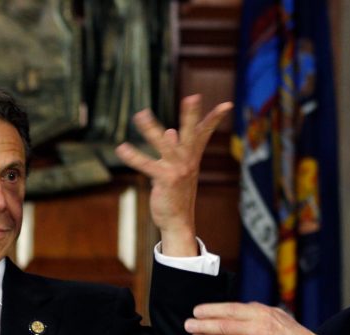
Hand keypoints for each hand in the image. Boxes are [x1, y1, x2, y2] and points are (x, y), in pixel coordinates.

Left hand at [115, 95, 231, 256]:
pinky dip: (133, 156)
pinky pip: (147, 165)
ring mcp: (177, 170)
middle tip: (193, 97)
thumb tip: (169, 131)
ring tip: (141, 114)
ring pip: (164, 145)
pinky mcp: (164, 180)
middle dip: (191, 116)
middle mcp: (187, 161)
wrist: (178, 221)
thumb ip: (174, 149)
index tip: (227, 105)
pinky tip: (122, 148)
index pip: (204, 134)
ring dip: (151, 129)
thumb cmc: (177, 194)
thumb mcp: (178, 170)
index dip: (215, 119)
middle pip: (191, 134)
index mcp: (192, 157)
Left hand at [185, 302, 333, 334]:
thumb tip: (233, 309)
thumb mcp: (275, 313)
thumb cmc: (290, 332)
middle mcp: (257, 329)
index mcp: (261, 314)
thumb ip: (254, 310)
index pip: (230, 310)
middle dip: (203, 325)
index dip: (211, 310)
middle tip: (188, 325)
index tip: (197, 311)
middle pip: (224, 326)